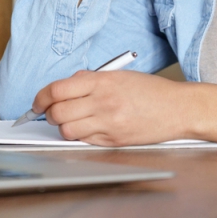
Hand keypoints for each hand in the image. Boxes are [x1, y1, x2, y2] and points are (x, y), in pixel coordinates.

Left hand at [32, 70, 216, 147]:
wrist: (178, 109)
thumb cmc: (151, 90)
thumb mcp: (119, 75)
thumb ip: (89, 80)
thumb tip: (64, 87)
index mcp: (103, 82)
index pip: (57, 90)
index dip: (41, 98)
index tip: (38, 102)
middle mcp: (103, 102)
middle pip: (57, 113)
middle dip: (49, 114)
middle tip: (53, 112)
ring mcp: (108, 124)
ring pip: (67, 131)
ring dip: (63, 127)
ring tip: (72, 122)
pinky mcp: (113, 141)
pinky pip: (84, 141)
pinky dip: (80, 136)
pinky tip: (88, 128)